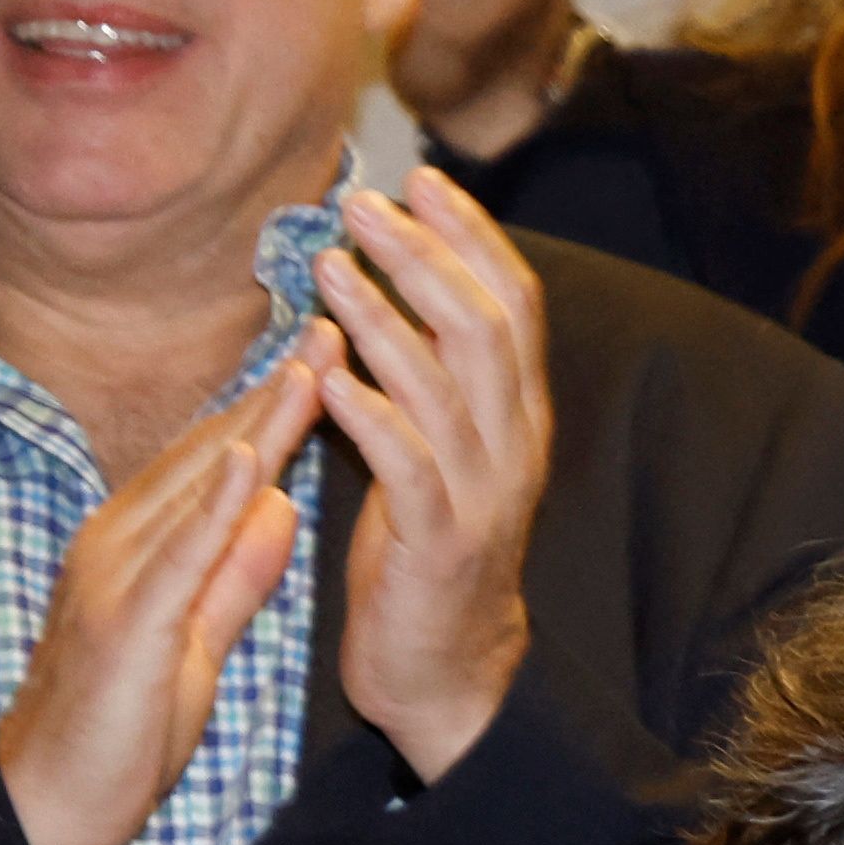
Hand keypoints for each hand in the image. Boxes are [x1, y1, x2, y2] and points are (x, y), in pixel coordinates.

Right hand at [0, 352, 326, 844]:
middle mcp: (121, 541)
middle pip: (208, 451)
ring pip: (194, 483)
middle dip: (274, 388)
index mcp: (143, 545)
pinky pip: (175, 553)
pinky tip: (248, 457)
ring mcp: (116, 575)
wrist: (53, 802)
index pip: (218, 461)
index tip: (330, 353)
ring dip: (256, 421)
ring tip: (311, 362)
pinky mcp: (122, 621)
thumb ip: (233, 574)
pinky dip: (212, 501)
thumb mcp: (198, 640)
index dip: (274, 405)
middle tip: (333, 321)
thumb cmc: (121, 727)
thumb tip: (275, 507)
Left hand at [312, 171, 549, 782]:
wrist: (446, 666)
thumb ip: (429, 370)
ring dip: (384, 319)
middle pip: (484, 326)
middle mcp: (513, 443)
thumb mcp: (442, 445)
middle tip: (362, 204)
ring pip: (446, 385)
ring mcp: (482, 493)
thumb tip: (387, 278)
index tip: (419, 178)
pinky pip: (409, 464)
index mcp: (517, 413)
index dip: (472, 234)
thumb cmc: (427, 546)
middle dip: (424, 256)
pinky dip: (369, 412)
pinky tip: (325, 373)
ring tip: (328, 269)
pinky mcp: (440, 542)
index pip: (515, 300)